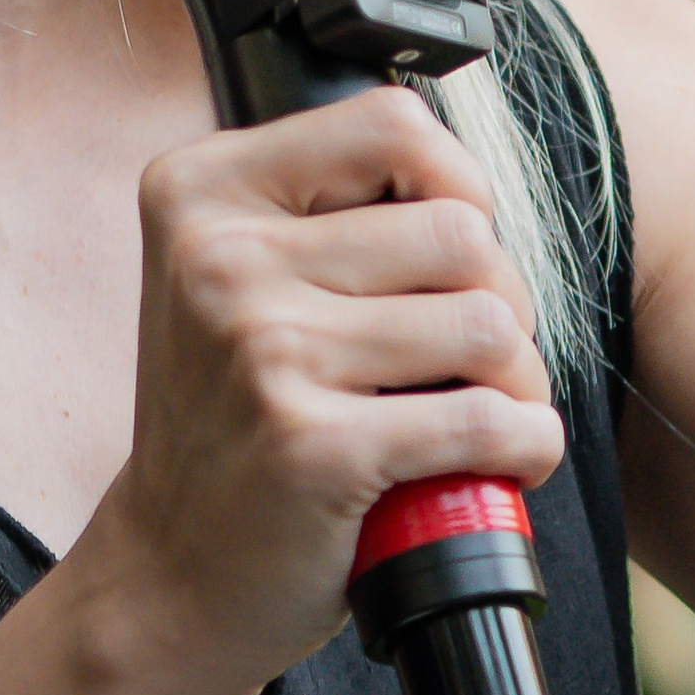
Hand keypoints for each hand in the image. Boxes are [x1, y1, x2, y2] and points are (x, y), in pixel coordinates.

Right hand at [84, 88, 564, 694]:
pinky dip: (526, 446)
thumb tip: (468, 179)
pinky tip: (501, 461)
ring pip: (489, 326)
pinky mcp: (312, 446)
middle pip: (460, 232)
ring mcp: (261, 351)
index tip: (452, 248)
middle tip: (467, 355)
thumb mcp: (229, 278)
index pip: (388, 123)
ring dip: (519, 381)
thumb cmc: (229, 418)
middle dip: (500, 299)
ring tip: (481, 410)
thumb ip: (317, 207)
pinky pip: (487, 421)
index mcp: (199, 192)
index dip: (456, 181)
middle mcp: (219, 258)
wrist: (168, 571)